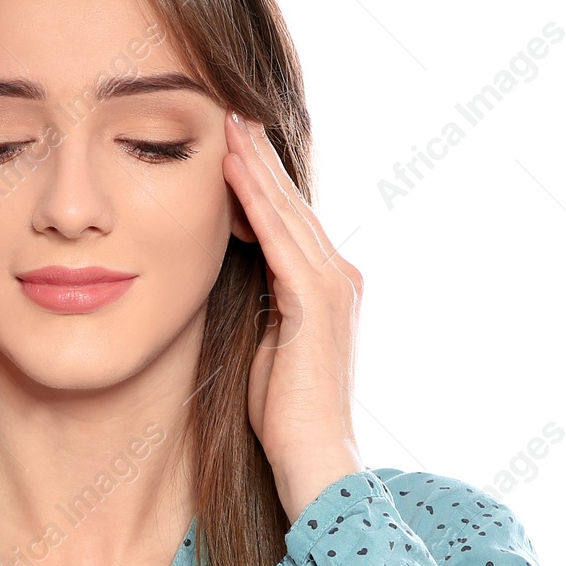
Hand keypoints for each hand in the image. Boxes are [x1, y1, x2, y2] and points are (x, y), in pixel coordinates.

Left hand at [223, 110, 365, 525]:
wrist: (312, 459)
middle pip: (291, 203)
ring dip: (255, 163)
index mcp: (326, 287)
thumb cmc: (283, 417)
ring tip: (227, 119)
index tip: (231, 140)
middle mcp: (338, 277)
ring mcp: (332, 286)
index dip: (261, 178)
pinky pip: (279, 238)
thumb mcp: (267, 346)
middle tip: (230, 106)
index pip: (289, 220)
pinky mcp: (316, 302)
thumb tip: (235, 279)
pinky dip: (255, 200)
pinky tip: (231, 168)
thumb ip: (261, 307)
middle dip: (259, 155)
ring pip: (286, 210)